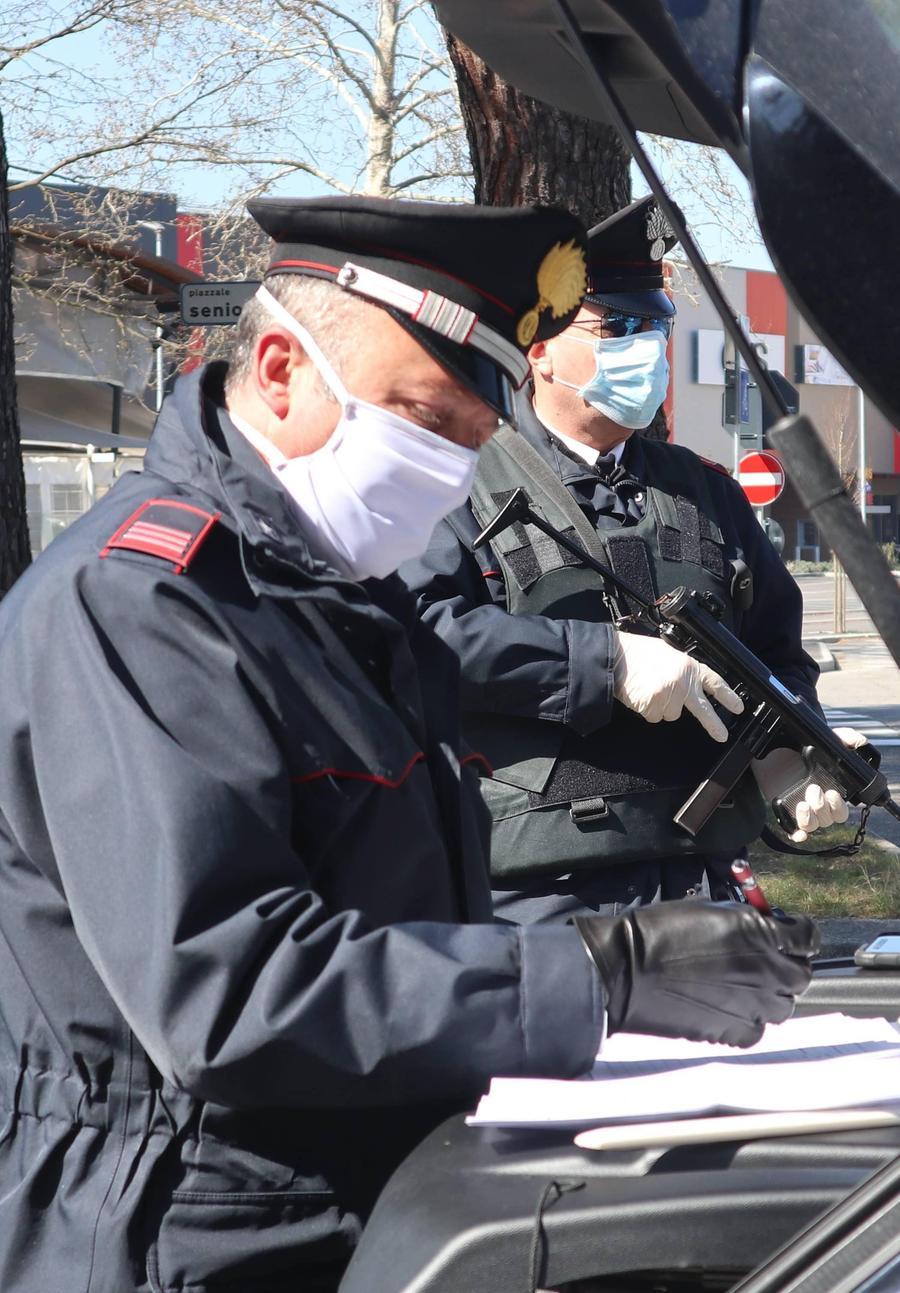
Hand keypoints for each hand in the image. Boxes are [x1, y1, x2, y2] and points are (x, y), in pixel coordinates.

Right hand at [576, 902, 818, 1046]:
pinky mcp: (737, 1033)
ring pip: (784, 1005)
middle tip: (765, 957)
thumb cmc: (661, 929)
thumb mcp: (710, 909)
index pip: (808, 937)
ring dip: (772, 993)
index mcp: (762, 935)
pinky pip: (758, 1028)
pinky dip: (750, 1017)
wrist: (628, 970)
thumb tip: (766, 928)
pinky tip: (728, 1005)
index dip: (800, 932)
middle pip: (801, 974)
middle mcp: (767, 972)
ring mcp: (754, 1006)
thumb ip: (747, 921)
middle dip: (788, 964)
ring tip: (745, 984)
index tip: (789, 930)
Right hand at [612, 631, 743, 741]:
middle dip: (713, 725)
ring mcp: (670, 695)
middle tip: (722, 736)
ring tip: (647, 689)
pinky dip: (646, 710)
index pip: (714, 682)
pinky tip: (640, 695)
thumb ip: (681, 671)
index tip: (738, 707)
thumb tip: (685, 686)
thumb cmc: (637, 654)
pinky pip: (654, 717)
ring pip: (671, 715)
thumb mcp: (667, 654)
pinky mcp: (655, 706)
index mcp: (689, 666)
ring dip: (660, 707)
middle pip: (703, 709)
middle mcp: (684, 682)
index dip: (727, 696)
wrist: (616, 656)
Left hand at [752, 727, 866, 841]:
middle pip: (828, 819)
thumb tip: (858, 741)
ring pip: (813, 826)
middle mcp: (818, 804)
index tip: (832, 793)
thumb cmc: (799, 749)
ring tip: (802, 803)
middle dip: (823, 807)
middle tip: (813, 790)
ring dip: (809, 819)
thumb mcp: (822, 740)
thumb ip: (843, 738)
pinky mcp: (786, 813)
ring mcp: (803, 810)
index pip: (841, 810)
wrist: (771, 753)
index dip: (838, 806)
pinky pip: (795, 832)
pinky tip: (797, 832)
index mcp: (830, 792)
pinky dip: (797, 835)